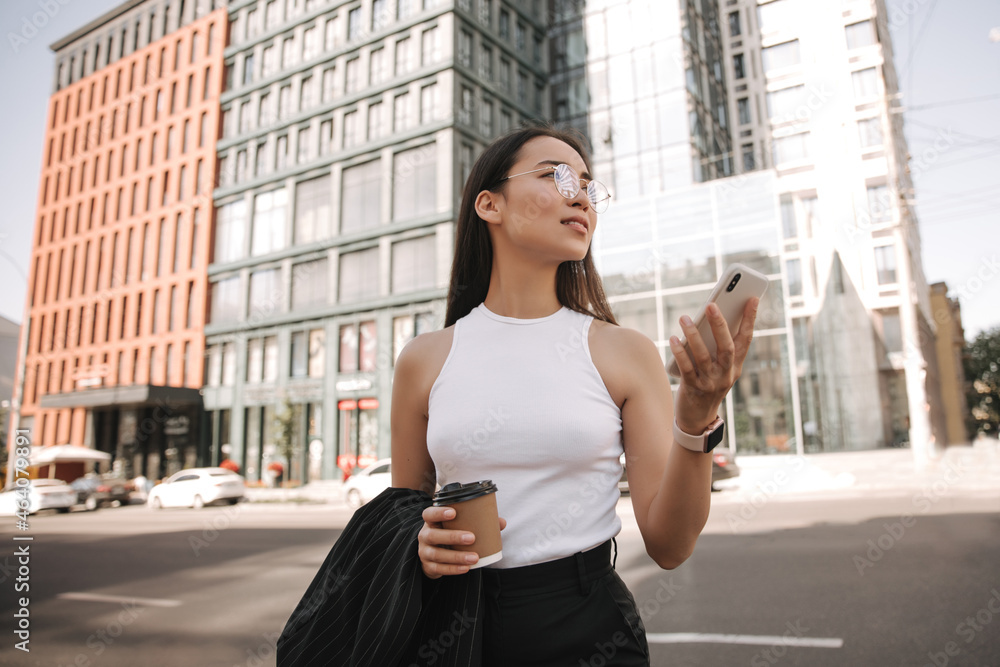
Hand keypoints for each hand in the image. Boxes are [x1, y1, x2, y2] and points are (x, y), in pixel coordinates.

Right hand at [417, 506, 506, 578]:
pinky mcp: (428, 566)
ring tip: (474, 557)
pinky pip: (439, 569)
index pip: (429, 514)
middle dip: (452, 537)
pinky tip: (466, 568)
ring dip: (456, 556)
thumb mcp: (459, 526)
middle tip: (472, 538)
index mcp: (432, 522)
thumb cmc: (450, 535)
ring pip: (437, 554)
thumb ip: (478, 522)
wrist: (435, 556)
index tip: (454, 512)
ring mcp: (424, 552)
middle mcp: (425, 535)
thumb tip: (501, 522)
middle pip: (433, 535)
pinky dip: (453, 569)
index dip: (439, 512)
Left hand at [669, 298, 758, 432]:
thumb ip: (717, 348)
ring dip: (693, 335)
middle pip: (727, 347)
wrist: (698, 418)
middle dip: (720, 325)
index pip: (746, 339)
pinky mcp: (693, 388)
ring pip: (703, 356)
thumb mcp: (719, 369)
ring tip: (684, 318)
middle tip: (711, 304)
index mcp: (736, 366)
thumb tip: (710, 319)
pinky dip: (680, 352)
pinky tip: (673, 339)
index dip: (750, 319)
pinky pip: (686, 367)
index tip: (752, 298)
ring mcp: (710, 382)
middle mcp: (726, 374)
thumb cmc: (708, 385)